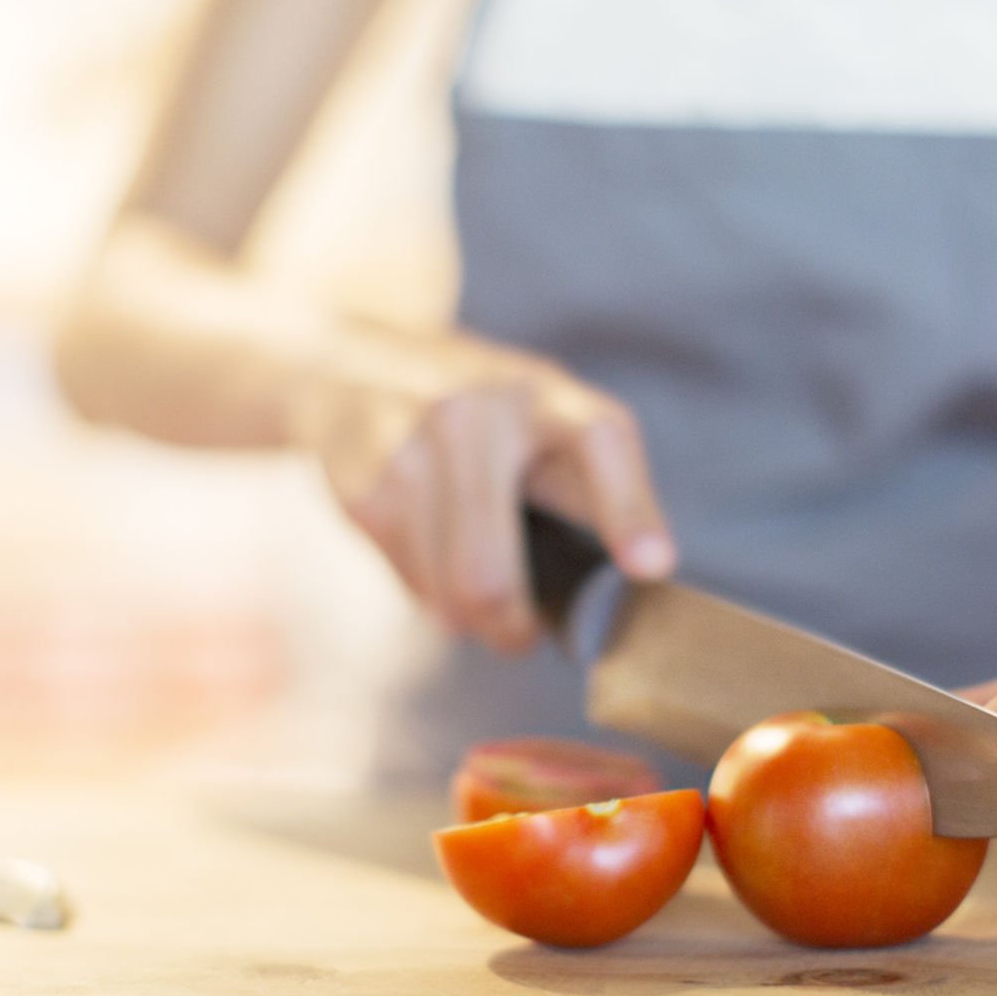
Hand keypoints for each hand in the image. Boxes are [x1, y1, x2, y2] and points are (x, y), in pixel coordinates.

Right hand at [299, 333, 676, 651]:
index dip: (628, 511)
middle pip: (488, 575)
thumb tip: (644, 574)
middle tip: (520, 633)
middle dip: (511, 628)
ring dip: (466, 616)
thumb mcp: (547, 416)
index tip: (649, 566)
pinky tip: (426, 549)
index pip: (597, 444)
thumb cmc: (478, 408)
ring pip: (447, 595)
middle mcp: (475, 414)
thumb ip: (595, 486)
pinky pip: (408, 582)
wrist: (347, 362)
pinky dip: (425, 589)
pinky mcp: (360, 486)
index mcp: (546, 396)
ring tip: (469, 582)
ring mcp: (406, 448)